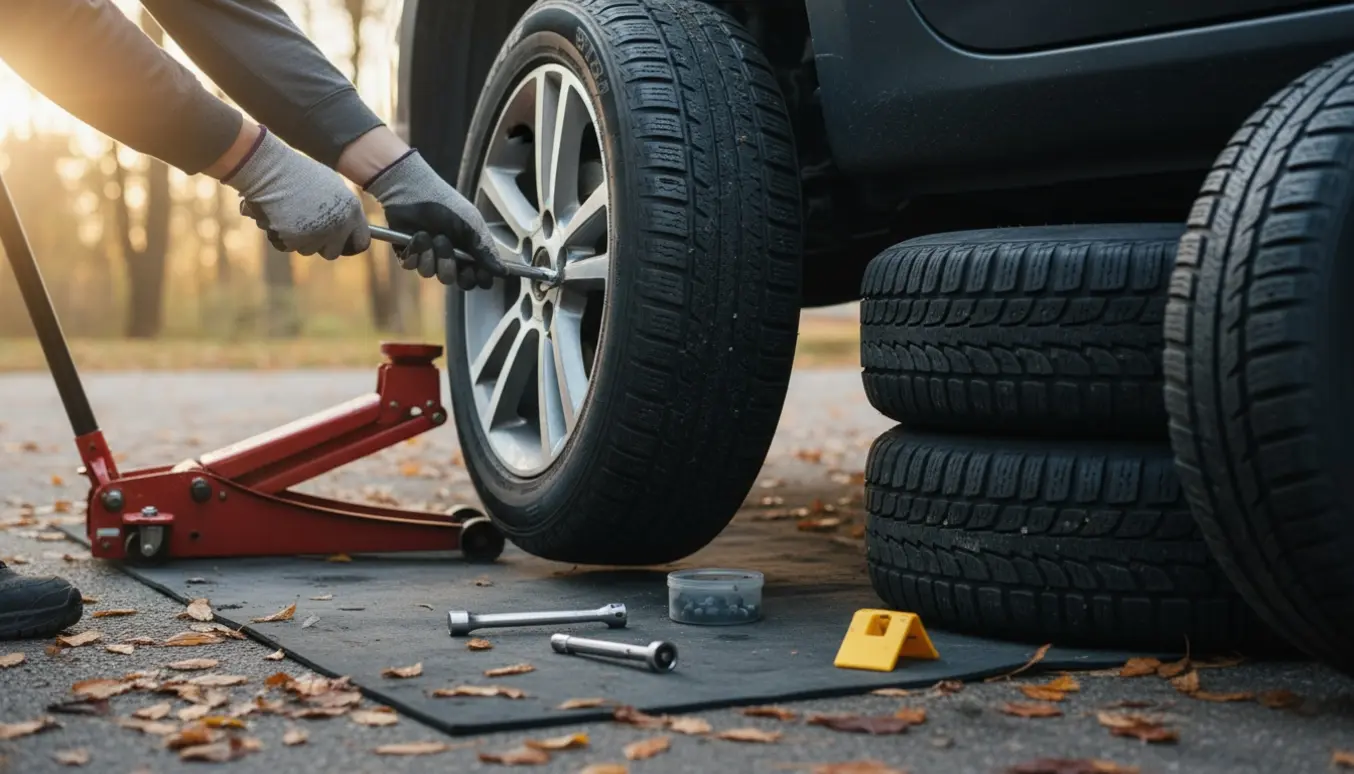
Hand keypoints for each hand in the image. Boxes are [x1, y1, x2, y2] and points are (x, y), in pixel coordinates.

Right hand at [223, 127, 369, 258]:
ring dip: (298, 239)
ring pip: (307, 250)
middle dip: (320, 245)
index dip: (349, 243)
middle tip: (307, 229)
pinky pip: (287, 247)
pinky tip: (277, 217)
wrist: (270, 169)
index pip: (361, 241)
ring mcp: (317, 235)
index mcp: (352, 210)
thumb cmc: (298, 173)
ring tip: (289, 214)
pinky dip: (280, 237)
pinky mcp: (295, 241)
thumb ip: (342, 209)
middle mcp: (339, 226)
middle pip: (332, 252)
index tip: (340, 243)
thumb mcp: (331, 186)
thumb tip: (346, 227)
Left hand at [363, 150, 502, 289]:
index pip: (476, 278)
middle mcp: (448, 257)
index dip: (477, 279)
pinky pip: (412, 266)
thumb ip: (486, 251)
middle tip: (449, 245)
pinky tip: (415, 235)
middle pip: (453, 280)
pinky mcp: (408, 254)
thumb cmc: (446, 204)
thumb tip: (504, 273)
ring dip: (431, 254)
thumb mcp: (471, 226)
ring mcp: (427, 257)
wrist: (414, 190)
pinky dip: (415, 250)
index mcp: (468, 251)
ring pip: (430, 273)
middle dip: (449, 265)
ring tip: (428, 234)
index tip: (477, 272)